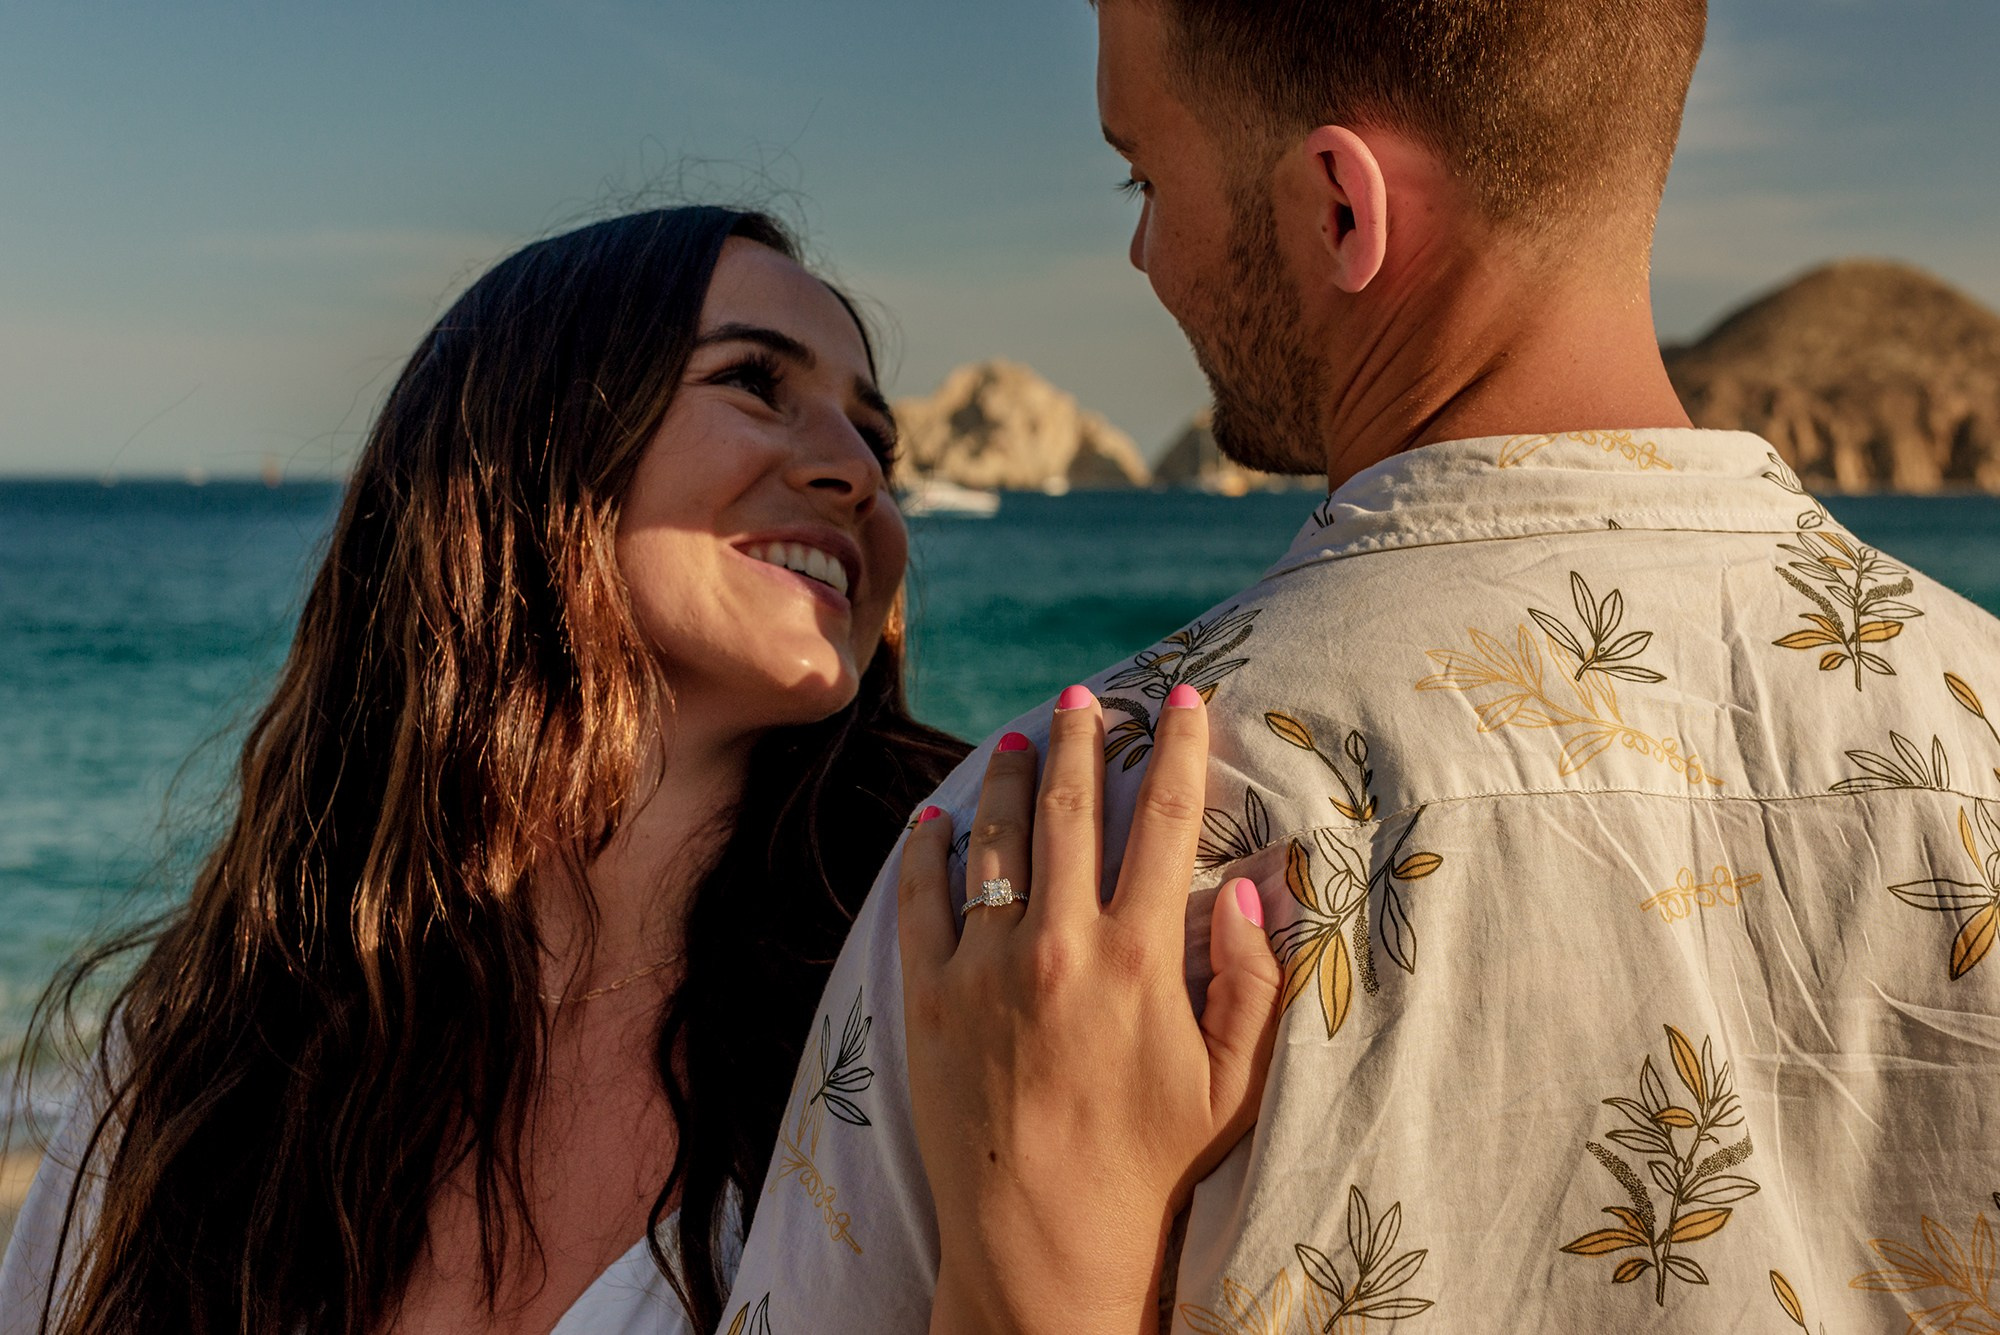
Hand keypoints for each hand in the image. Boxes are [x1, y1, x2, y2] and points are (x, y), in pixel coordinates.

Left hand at [899, 683, 1280, 1334]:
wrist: (1041, 1237)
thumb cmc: (1151, 1164)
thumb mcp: (1234, 1083)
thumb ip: (1251, 978)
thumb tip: (1249, 883)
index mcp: (1139, 957)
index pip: (1166, 823)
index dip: (1180, 751)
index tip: (1186, 700)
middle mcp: (1057, 944)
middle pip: (1070, 808)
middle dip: (1083, 738)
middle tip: (1087, 696)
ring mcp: (984, 966)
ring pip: (994, 840)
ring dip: (1009, 778)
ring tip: (1020, 737)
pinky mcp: (929, 996)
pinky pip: (921, 900)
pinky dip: (927, 849)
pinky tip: (935, 817)